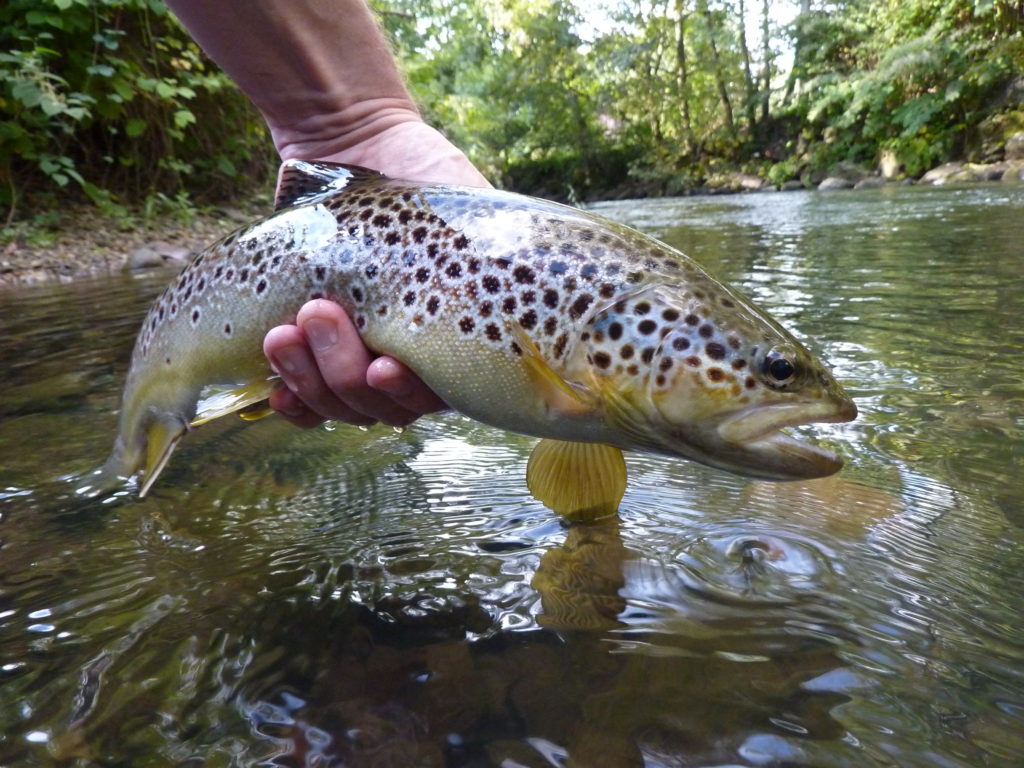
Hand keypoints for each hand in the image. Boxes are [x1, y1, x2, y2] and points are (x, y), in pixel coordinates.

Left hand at [264, 119, 489, 428]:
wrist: (358, 139)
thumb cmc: (421, 174)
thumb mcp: (464, 213)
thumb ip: (481, 260)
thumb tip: (497, 305)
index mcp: (454, 336)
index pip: (435, 394)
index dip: (408, 393)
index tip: (383, 365)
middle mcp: (410, 356)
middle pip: (379, 407)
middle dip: (342, 372)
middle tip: (318, 312)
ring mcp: (360, 354)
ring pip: (338, 405)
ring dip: (308, 379)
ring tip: (282, 333)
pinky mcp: (315, 347)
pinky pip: (305, 402)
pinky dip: (291, 401)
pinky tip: (275, 390)